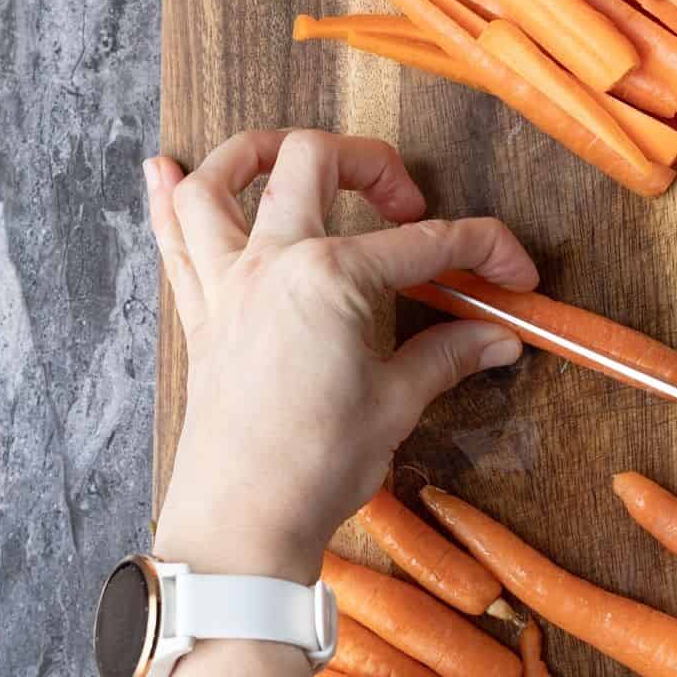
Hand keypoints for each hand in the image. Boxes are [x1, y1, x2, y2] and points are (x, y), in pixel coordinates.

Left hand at [145, 129, 536, 583]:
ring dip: (252, 152)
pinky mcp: (202, 317)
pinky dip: (165, 199)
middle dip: (371, 162)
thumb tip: (498, 337)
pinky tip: (162, 169)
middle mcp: (272, 263)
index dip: (485, 250)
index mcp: (332, 278)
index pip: (427, 243)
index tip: (514, 270)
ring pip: (218, 181)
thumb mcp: (398, 403)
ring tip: (289, 154)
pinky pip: (172, 241)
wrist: (243, 524)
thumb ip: (448, 354)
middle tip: (404, 201)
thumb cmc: (316, 466)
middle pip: (314, 162)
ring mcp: (228, 285)